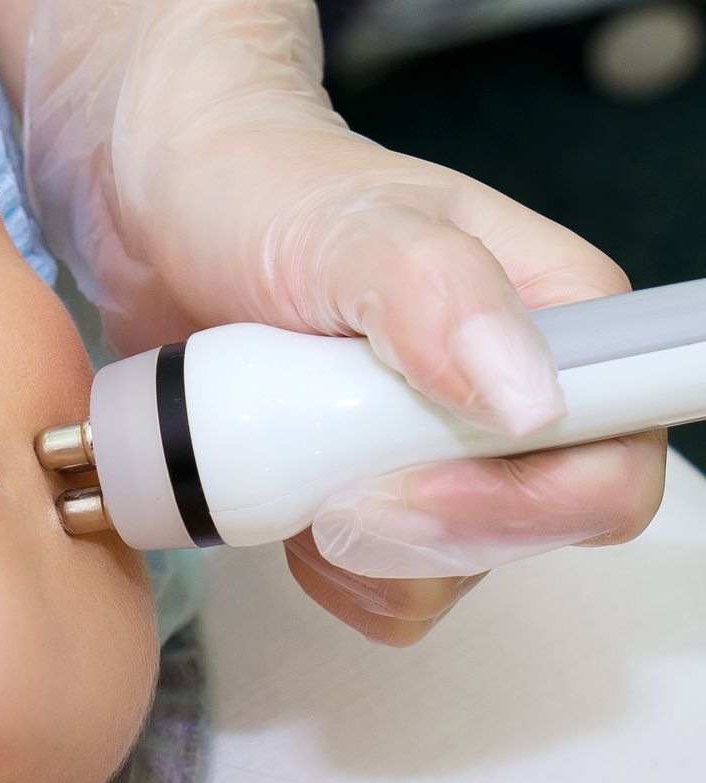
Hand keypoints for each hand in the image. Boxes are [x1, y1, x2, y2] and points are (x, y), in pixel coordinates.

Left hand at [24, 0, 666, 643]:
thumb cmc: (264, 192)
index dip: (530, 502)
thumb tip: (529, 398)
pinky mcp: (379, 499)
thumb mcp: (345, 224)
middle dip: (415, 528)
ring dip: (354, 546)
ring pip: (447, 572)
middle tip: (318, 471)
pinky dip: (322, 566)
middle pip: (530, 534)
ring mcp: (447, 458)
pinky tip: (277, 490)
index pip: (612, 460)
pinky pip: (380, 590)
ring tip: (286, 453)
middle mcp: (518, 400)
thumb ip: (435, 291)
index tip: (411, 478)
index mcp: (557, 321)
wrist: (170, 215)